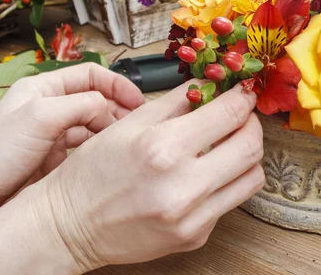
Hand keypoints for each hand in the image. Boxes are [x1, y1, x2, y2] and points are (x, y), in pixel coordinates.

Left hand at [0, 63, 144, 234]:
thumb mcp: (39, 118)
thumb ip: (79, 105)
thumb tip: (110, 107)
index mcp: (42, 90)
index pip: (90, 75)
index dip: (117, 84)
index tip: (138, 100)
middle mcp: (50, 109)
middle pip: (96, 99)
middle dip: (119, 109)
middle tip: (137, 125)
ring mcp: (53, 135)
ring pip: (94, 125)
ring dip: (113, 131)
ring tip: (128, 142)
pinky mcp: (55, 160)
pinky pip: (87, 148)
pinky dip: (102, 149)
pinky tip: (110, 157)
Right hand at [31, 82, 264, 271]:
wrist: (69, 227)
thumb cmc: (90, 173)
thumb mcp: (127, 124)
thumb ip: (176, 101)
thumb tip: (210, 84)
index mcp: (163, 149)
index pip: (229, 114)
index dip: (243, 97)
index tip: (244, 92)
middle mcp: (183, 187)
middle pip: (251, 146)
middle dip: (252, 124)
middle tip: (241, 116)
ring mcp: (192, 218)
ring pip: (252, 177)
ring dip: (247, 154)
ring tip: (229, 144)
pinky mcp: (195, 237)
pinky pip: (230, 202)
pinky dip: (226, 181)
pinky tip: (206, 173)